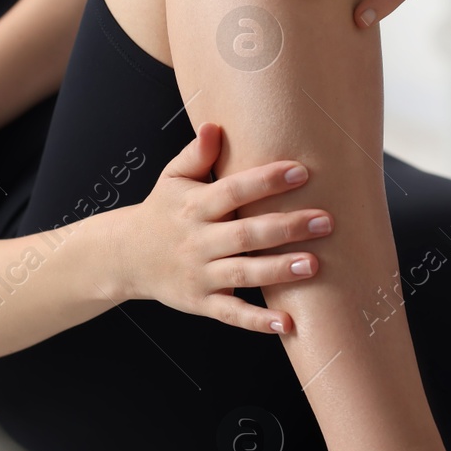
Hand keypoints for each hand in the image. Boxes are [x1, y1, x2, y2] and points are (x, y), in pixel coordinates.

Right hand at [121, 123, 331, 332]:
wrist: (124, 256)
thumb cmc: (160, 212)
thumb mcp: (171, 179)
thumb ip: (195, 154)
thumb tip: (214, 126)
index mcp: (194, 206)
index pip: (232, 190)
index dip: (265, 181)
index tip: (300, 172)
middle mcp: (198, 241)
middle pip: (245, 234)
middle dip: (286, 227)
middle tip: (325, 221)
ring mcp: (200, 274)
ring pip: (243, 273)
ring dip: (278, 271)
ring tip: (313, 265)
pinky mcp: (201, 302)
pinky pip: (232, 313)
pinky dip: (258, 321)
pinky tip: (288, 323)